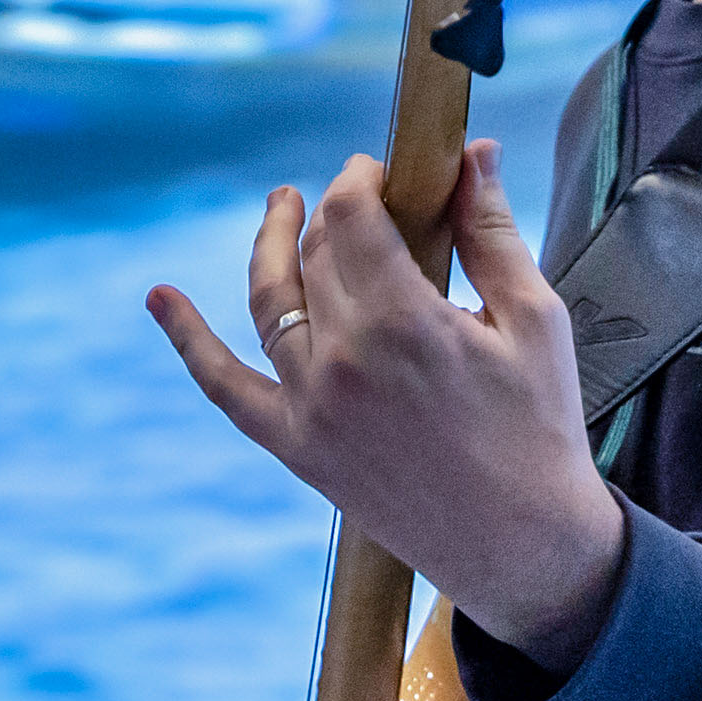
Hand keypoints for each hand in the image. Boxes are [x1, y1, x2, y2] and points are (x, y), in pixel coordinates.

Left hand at [149, 140, 630, 673]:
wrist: (523, 547)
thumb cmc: (541, 430)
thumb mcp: (535, 319)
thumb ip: (492, 231)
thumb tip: (474, 153)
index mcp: (406, 321)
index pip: (354, 215)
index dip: (361, 179)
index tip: (380, 171)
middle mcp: (344, 360)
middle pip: (319, 253)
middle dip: (338, 214)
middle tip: (365, 202)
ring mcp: (311, 407)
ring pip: (269, 299)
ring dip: (271, 244)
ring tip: (281, 207)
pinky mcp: (296, 448)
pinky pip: (226, 388)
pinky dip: (189, 341)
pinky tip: (160, 298)